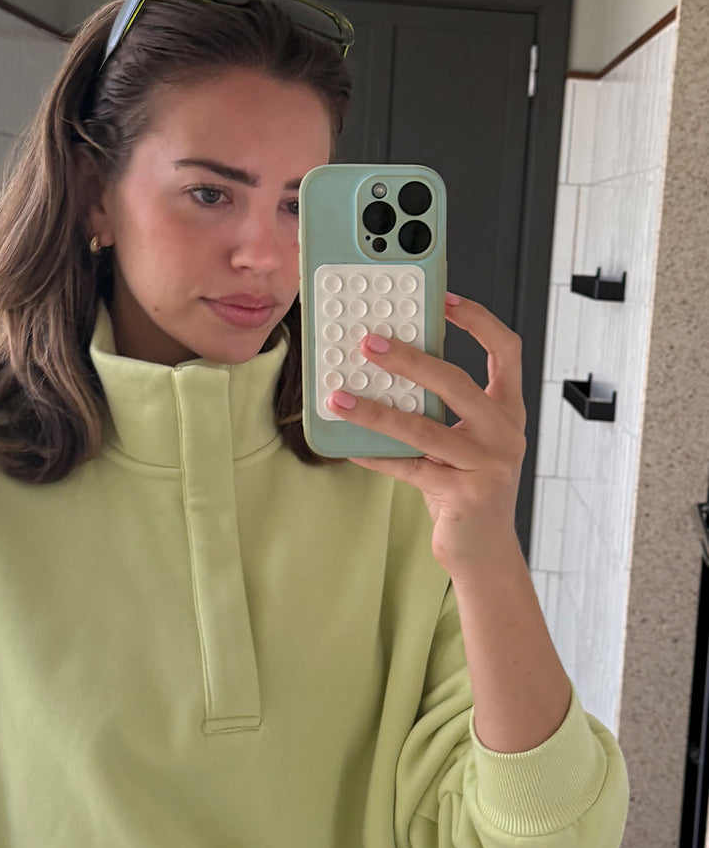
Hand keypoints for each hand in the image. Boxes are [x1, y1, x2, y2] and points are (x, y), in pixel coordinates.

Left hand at [326, 293, 526, 575]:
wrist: (484, 550)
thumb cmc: (467, 487)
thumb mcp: (464, 441)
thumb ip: (441, 409)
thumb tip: (385, 371)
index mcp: (508, 410)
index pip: (506, 349)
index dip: (478, 319)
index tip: (444, 298)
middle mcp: (506, 433)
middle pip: (456, 382)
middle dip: (410, 360)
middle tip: (370, 343)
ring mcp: (489, 465)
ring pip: (424, 428)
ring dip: (376, 411)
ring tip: (339, 398)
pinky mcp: (466, 495)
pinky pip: (410, 468)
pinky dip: (375, 455)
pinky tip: (348, 445)